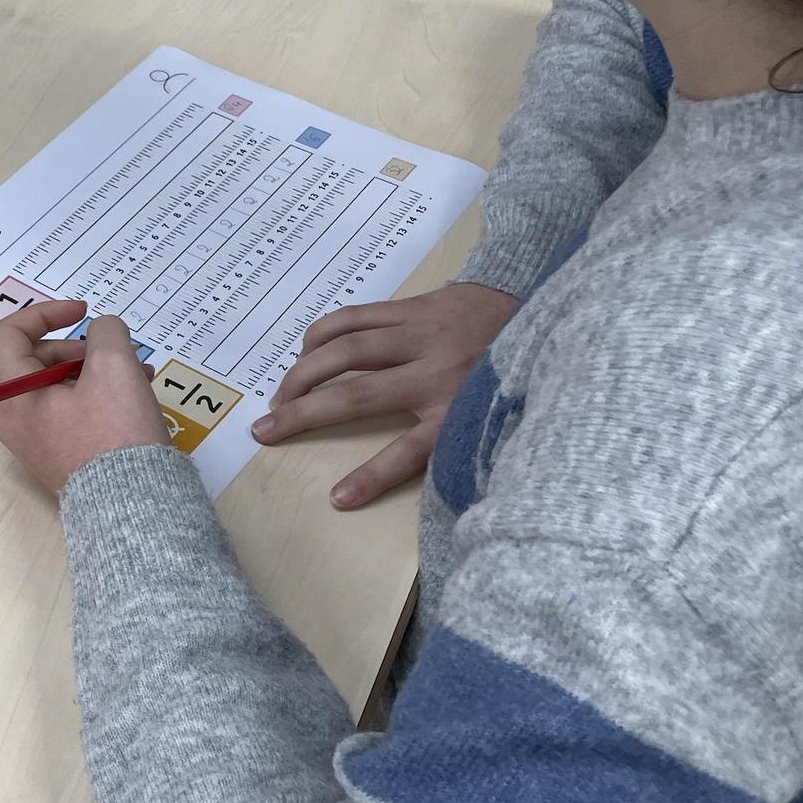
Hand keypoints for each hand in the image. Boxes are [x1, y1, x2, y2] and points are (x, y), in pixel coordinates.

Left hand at [0, 300, 167, 495]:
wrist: (131, 504)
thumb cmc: (114, 431)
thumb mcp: (115, 366)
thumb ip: (106, 332)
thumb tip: (103, 333)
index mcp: (14, 394)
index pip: (11, 333)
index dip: (47, 312)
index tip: (84, 311)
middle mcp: (15, 418)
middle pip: (38, 359)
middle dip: (82, 346)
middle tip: (119, 351)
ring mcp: (36, 440)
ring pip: (60, 385)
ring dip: (98, 369)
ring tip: (140, 372)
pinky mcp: (59, 455)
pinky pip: (71, 410)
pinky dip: (98, 394)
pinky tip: (135, 393)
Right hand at [251, 284, 516, 509]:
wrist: (538, 305)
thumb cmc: (511, 376)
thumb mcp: (494, 419)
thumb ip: (460, 443)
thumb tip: (439, 491)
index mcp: (458, 410)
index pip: (410, 452)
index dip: (371, 476)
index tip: (337, 498)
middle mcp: (434, 371)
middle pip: (359, 396)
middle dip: (305, 415)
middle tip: (264, 430)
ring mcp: (420, 334)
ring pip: (348, 350)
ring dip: (303, 373)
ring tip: (278, 395)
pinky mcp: (412, 306)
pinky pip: (355, 316)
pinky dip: (322, 333)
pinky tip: (303, 352)